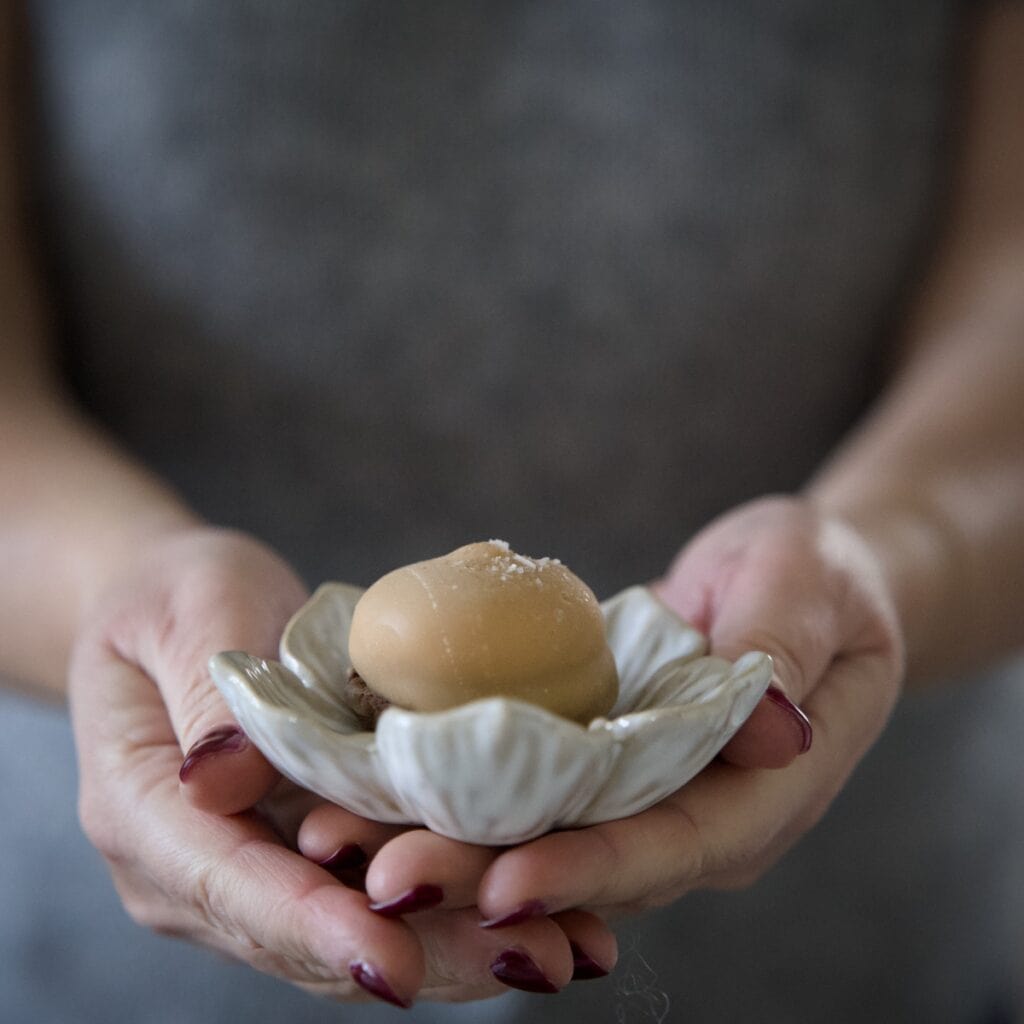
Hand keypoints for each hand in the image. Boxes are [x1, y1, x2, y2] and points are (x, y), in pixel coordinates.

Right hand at [70, 525, 570, 1006]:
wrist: (171, 616)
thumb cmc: (173, 597)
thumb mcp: (189, 611)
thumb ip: (206, 693)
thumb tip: (217, 777)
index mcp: (146, 812)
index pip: (235, 887)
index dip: (318, 927)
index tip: (398, 960)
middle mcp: (195, 869)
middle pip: (311, 935)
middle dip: (426, 952)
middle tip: (537, 955)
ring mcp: (253, 870)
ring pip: (357, 929)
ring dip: (460, 944)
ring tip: (567, 945)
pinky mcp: (303, 854)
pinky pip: (377, 892)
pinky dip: (456, 906)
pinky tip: (543, 907)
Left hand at [322, 496, 901, 944]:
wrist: (801, 580)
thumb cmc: (820, 577)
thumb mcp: (813, 588)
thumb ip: (788, 651)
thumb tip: (771, 724)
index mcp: (760, 791)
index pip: (674, 844)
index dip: (593, 868)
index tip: (504, 883)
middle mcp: (695, 814)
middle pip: (586, 861)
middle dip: (486, 875)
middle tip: (384, 877)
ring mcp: (644, 791)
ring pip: (542, 834)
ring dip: (450, 844)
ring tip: (350, 844)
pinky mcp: (601, 757)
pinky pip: (527, 783)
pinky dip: (457, 789)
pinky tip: (378, 786)